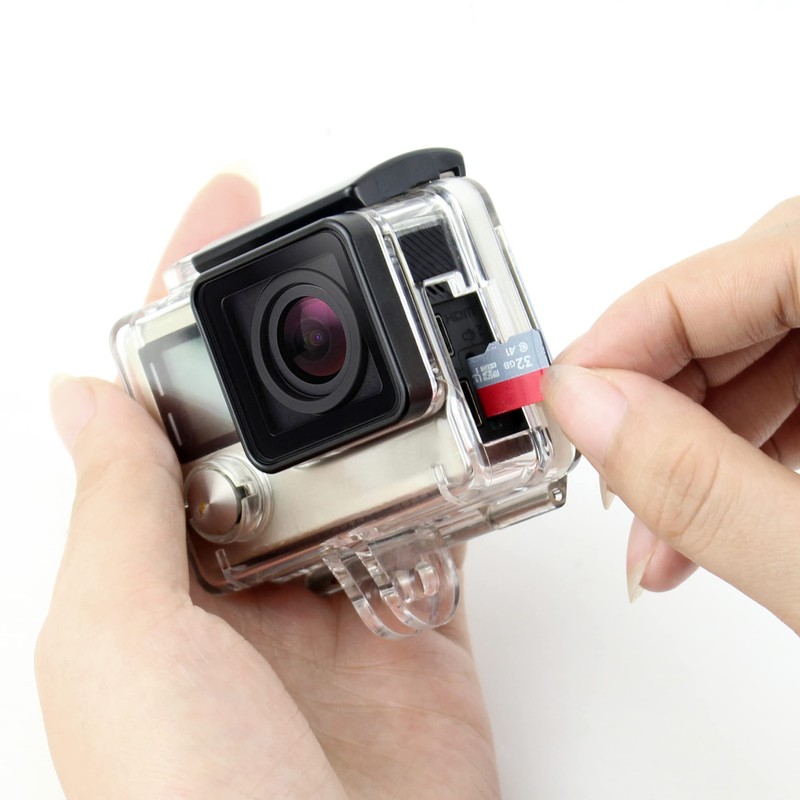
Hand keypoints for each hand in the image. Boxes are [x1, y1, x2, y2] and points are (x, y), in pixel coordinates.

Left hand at [36, 174, 498, 799]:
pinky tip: (466, 428)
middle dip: (303, 336)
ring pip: (366, 459)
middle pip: (277, 415)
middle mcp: (244, 566)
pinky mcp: (416, 619)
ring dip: (389, 400)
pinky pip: (442, 523)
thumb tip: (83, 390)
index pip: (173, 397)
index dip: (192, 298)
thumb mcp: (120, 640)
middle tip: (339, 262)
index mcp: (156, 560)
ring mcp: (335, 589)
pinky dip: (458, 475)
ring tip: (416, 331)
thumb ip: (116, 509)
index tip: (227, 210)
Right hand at [543, 197, 799, 632]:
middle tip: (601, 459)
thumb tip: (587, 410)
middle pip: (754, 292)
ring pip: (775, 340)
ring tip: (650, 523)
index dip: (638, 326)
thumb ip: (705, 486)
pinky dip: (744, 448)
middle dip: (658, 387)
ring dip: (695, 432)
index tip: (564, 395)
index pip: (759, 258)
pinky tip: (703, 520)